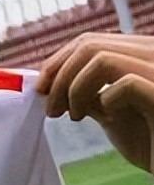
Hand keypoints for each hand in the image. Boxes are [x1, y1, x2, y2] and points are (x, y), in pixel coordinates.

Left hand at [36, 32, 153, 174]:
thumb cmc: (150, 143)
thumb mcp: (112, 112)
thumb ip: (88, 93)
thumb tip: (50, 84)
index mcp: (140, 55)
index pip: (91, 41)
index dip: (59, 61)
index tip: (41, 87)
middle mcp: (152, 55)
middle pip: (90, 45)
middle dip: (58, 74)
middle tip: (49, 106)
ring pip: (101, 58)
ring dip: (73, 87)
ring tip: (72, 115)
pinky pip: (125, 84)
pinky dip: (105, 99)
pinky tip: (107, 117)